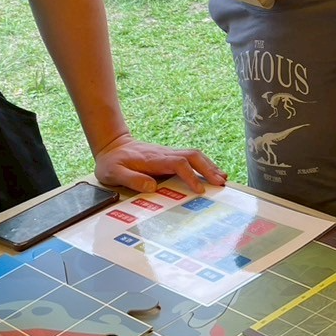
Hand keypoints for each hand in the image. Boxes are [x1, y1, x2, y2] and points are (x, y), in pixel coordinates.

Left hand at [94, 133, 227, 193]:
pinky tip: (212, 173)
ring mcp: (168, 153)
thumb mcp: (113, 173)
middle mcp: (164, 154)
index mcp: (153, 159)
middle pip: (193, 156)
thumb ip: (131, 179)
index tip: (200, 190)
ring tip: (223, 179)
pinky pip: (191, 158)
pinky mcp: (170, 156)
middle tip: (221, 183)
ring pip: (195, 155)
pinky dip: (204, 165)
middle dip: (209, 168)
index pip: (178, 164)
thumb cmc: (111, 162)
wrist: (112, 145)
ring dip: (210, 165)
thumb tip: (152, 187)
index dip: (191, 176)